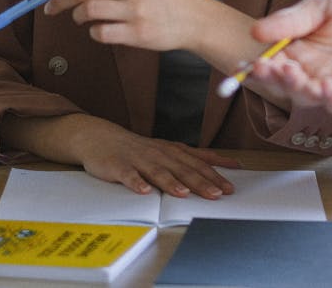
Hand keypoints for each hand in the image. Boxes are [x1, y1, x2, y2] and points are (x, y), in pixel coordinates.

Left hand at [39, 0, 210, 50]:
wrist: (192, 17)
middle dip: (58, 1)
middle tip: (50, 9)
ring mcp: (135, 9)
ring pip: (87, 11)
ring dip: (77, 17)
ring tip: (82, 19)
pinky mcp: (137, 32)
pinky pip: (100, 33)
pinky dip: (94, 33)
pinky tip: (102, 30)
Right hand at [69, 117, 241, 197]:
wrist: (100, 137)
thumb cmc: (139, 148)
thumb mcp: (168, 149)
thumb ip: (193, 157)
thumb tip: (222, 164)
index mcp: (172, 151)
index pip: (198, 163)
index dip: (216, 174)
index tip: (231, 186)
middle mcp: (159, 154)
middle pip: (183, 169)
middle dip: (201, 182)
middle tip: (217, 194)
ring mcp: (139, 160)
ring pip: (158, 172)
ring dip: (171, 182)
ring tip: (184, 193)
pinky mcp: (119, 166)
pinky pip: (128, 175)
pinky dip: (136, 182)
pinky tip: (143, 191)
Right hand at [247, 0, 331, 115]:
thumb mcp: (319, 8)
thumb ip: (291, 20)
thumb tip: (255, 31)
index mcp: (297, 54)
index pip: (270, 66)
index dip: (255, 69)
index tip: (242, 64)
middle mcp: (310, 75)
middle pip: (284, 85)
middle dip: (271, 78)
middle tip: (263, 67)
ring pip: (307, 98)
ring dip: (296, 88)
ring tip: (290, 72)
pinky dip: (330, 98)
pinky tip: (325, 86)